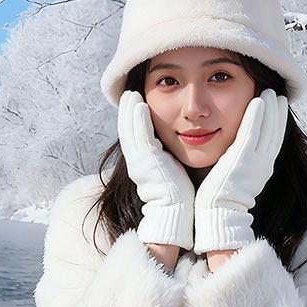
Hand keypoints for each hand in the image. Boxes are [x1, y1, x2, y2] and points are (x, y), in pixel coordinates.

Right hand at [118, 90, 194, 249]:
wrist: (177, 213)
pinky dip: (138, 118)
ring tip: (131, 93)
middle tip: (129, 93)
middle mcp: (137, 161)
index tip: (135, 103)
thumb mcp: (170, 172)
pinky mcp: (147, 161)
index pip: (134, 136)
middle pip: (127, 129)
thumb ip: (167, 159)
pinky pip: (140, 134)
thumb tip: (172, 152)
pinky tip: (140, 104)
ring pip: (130, 129)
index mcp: (142, 163)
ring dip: (129, 109)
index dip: (132, 119)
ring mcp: (139, 161)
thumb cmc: (179, 196)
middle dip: (127, 110)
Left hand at [193, 89, 287, 254]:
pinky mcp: (243, 159)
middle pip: (274, 132)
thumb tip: (233, 159)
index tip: (277, 108)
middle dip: (278, 112)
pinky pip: (252, 131)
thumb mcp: (234, 181)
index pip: (272, 141)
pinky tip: (259, 100)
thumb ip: (237, 167)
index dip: (277, 123)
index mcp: (260, 171)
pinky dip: (257, 115)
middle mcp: (262, 165)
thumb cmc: (219, 202)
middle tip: (278, 94)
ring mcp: (254, 162)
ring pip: (268, 128)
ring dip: (270, 108)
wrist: (218, 216)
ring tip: (271, 91)